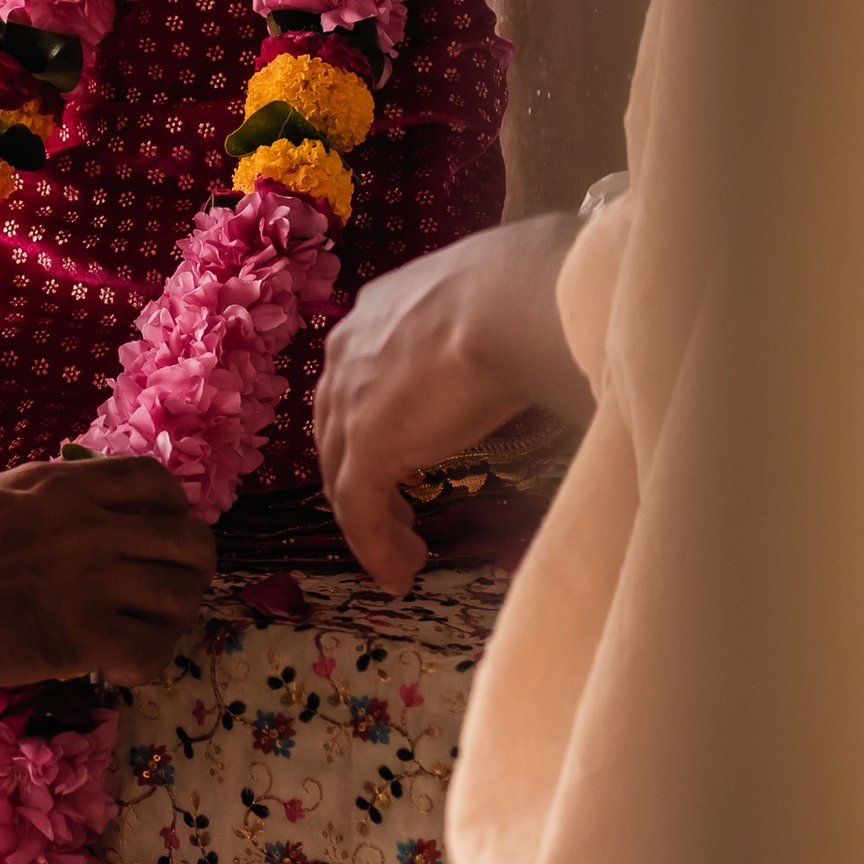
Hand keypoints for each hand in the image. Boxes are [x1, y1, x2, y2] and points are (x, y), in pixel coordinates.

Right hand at [0, 455, 214, 687]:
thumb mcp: (1, 495)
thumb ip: (50, 501)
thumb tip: (72, 514)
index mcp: (72, 485)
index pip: (160, 486)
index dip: (172, 515)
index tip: (156, 539)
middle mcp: (99, 527)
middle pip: (190, 542)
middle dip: (189, 572)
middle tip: (163, 596)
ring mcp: (100, 580)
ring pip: (181, 596)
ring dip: (171, 621)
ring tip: (142, 637)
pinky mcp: (90, 636)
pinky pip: (153, 649)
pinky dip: (146, 663)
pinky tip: (117, 670)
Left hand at [316, 213, 591, 590]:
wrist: (512, 300)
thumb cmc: (523, 290)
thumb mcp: (487, 304)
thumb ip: (480, 332)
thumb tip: (521, 343)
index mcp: (375, 313)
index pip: (357, 383)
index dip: (373, 428)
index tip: (402, 461)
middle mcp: (347, 354)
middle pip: (339, 432)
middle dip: (364, 481)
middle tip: (398, 519)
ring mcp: (350, 403)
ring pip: (344, 477)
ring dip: (372, 525)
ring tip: (404, 557)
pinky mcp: (366, 447)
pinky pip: (358, 511)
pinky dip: (374, 548)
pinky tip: (399, 574)